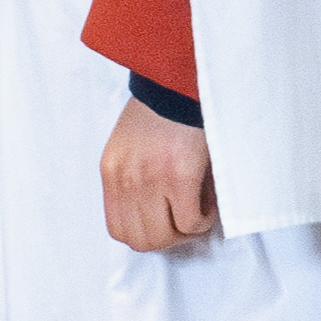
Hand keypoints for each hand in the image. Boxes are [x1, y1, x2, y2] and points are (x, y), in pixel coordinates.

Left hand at [100, 106, 214, 251]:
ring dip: (186, 231)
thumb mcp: (130, 146)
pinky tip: (209, 201)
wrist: (180, 80)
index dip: (146, 233)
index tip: (166, 221)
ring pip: (165, 237)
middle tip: (186, 219)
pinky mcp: (179, 176)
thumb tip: (156, 215)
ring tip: (198, 208)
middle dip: (168, 237)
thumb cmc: (161, 109)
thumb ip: (134, 179)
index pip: (118, 229)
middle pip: (141, 240)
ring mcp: (151, 179)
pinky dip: (203, 220)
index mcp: (111, 171)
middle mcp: (125, 179)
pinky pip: (190, 222)